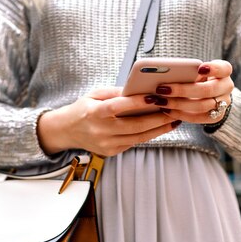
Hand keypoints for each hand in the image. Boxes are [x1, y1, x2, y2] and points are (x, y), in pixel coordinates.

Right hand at [37, 87, 181, 156]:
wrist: (67, 131)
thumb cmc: (83, 109)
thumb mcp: (95, 94)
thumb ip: (116, 92)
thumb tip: (139, 89)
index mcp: (94, 113)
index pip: (118, 107)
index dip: (137, 103)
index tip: (154, 97)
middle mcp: (101, 131)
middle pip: (134, 126)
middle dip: (158, 118)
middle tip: (173, 109)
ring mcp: (106, 144)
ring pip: (139, 137)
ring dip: (159, 129)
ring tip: (173, 119)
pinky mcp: (111, 151)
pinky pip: (134, 142)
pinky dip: (148, 134)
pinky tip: (160, 127)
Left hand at [148, 60, 233, 123]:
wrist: (208, 94)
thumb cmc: (197, 77)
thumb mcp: (196, 70)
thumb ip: (187, 70)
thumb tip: (164, 74)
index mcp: (224, 71)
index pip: (223, 68)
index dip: (213, 69)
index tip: (199, 68)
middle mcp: (227, 87)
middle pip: (208, 90)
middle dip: (183, 90)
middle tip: (162, 89)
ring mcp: (224, 103)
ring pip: (202, 106)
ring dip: (178, 104)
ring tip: (161, 101)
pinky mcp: (216, 117)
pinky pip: (198, 118)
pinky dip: (181, 114)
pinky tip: (167, 110)